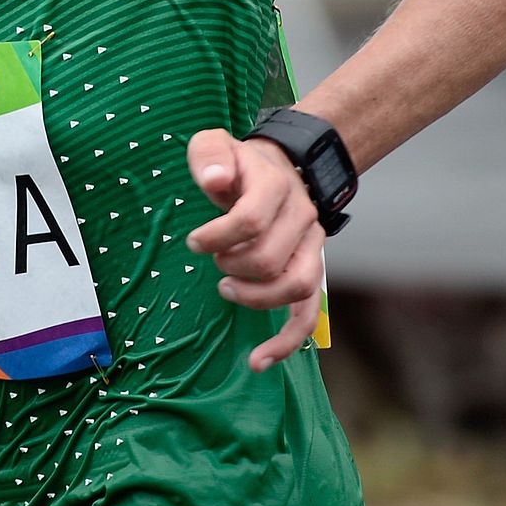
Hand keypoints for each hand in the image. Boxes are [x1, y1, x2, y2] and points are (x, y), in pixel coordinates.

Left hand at [185, 127, 324, 369]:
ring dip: (254, 297)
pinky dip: (286, 342)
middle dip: (232, 265)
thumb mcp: (215, 144)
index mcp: (277, 186)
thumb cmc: (236, 164)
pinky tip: (258, 361)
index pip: (252, 219)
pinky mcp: (311, 270)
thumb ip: (210, 155)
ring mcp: (311, 246)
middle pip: (270, 258)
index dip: (217, 236)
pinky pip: (308, 314)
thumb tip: (214, 181)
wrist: (278, 168)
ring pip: (295, 287)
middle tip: (213, 259)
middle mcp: (303, 216)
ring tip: (225, 288)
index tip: (194, 241)